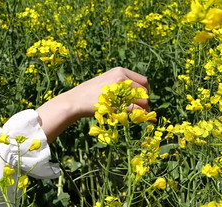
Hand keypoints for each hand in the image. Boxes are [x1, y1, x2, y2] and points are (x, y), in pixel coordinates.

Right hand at [36, 67, 150, 142]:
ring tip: (143, 117)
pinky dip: (142, 115)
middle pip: (144, 91)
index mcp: (120, 71)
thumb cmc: (90, 95)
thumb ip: (122, 86)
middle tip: (144, 112)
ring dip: (145, 110)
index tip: (142, 101)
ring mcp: (119, 89)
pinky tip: (146, 120)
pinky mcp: (117, 102)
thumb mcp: (107, 83)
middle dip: (146, 102)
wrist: (75, 101)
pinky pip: (136, 109)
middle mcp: (121, 77)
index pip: (143, 81)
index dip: (145, 92)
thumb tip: (139, 97)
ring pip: (143, 100)